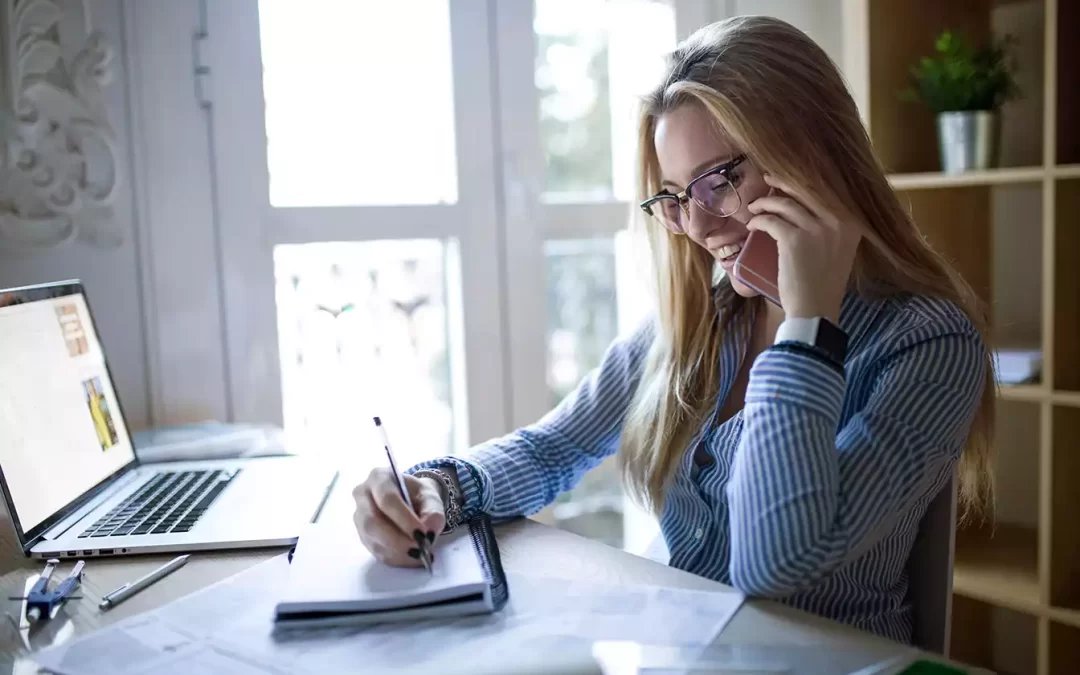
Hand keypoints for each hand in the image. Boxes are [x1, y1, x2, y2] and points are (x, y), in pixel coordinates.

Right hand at [353, 468, 445, 566]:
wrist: (410, 500)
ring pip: (372, 539)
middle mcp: (362, 495)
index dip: (404, 519)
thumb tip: (428, 533)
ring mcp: (359, 517)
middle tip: (419, 550)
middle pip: (372, 521)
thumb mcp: (431, 498)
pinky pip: (375, 551)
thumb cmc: (418, 495)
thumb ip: (433, 513)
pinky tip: (411, 558)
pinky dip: (395, 558)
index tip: (421, 534)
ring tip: (419, 556)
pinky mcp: (362, 536)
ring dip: (397, 552)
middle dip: (397, 540)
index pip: (387, 499)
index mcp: (379, 477)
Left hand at [746, 174, 860, 320]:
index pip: (825, 190)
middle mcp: (837, 220)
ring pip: (784, 203)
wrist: (815, 309)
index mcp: (851, 222)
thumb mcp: (838, 248)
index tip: (787, 180)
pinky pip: (770, 220)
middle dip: (782, 182)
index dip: (802, 181)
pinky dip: (758, 220)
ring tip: (754, 207)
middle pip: (805, 189)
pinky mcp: (793, 240)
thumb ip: (831, 226)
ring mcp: (816, 229)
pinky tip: (752, 225)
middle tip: (767, 179)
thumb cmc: (823, 283)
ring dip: (765, 203)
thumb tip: (807, 205)